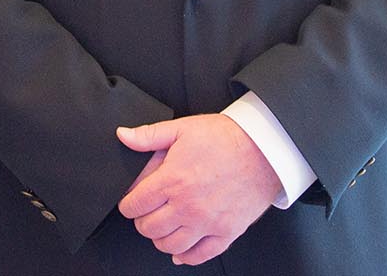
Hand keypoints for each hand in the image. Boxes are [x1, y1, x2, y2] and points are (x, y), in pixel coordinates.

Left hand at [116, 114, 280, 265]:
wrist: (263, 150)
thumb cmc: (224, 138)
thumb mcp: (181, 128)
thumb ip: (148, 135)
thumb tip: (123, 135)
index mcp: (172, 180)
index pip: (135, 204)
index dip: (127, 205)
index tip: (130, 202)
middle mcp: (188, 206)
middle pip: (150, 228)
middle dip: (142, 222)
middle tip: (145, 214)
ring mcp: (207, 222)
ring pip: (171, 246)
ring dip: (160, 239)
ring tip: (162, 228)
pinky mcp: (227, 232)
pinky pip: (201, 255)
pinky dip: (186, 257)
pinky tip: (181, 251)